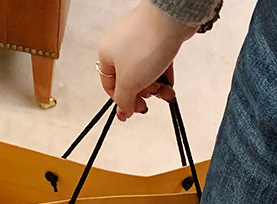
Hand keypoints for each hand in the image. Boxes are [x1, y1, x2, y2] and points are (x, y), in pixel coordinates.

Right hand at [97, 0, 195, 120]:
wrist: (169, 19)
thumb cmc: (145, 43)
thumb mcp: (129, 82)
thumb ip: (124, 101)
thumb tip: (123, 112)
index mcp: (106, 53)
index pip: (109, 85)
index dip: (121, 101)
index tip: (132, 110)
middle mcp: (120, 46)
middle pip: (129, 80)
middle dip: (142, 94)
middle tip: (150, 99)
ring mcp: (138, 41)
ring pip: (145, 73)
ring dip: (155, 87)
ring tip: (165, 91)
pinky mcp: (156, 38)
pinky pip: (157, 62)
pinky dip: (163, 75)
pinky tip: (169, 83)